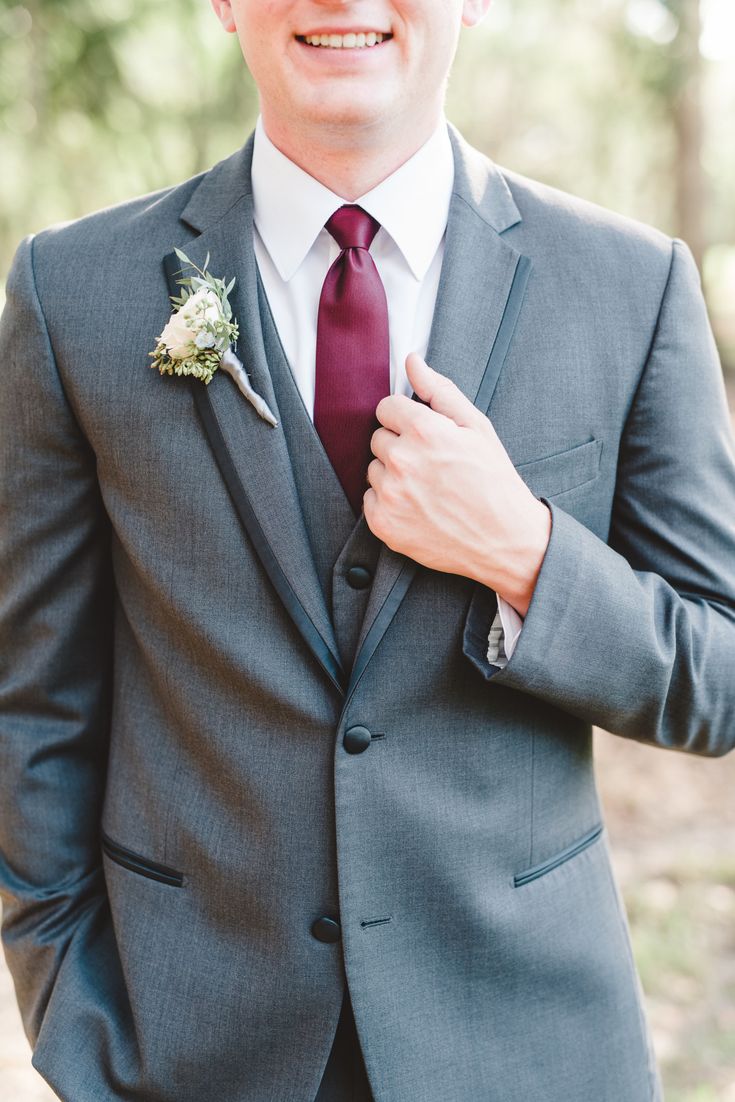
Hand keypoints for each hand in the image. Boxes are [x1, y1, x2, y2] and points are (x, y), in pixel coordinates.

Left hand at [363, 353, 550, 617]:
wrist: (505, 538)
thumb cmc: (494, 480)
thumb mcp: (476, 427)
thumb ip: (439, 390)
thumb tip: (411, 360)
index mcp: (423, 430)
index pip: (386, 407)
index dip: (406, 419)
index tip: (424, 435)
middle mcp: (402, 460)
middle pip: (378, 438)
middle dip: (400, 445)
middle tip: (431, 465)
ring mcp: (390, 494)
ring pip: (374, 469)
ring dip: (393, 475)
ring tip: (427, 488)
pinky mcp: (384, 524)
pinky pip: (370, 499)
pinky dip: (388, 503)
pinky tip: (417, 507)